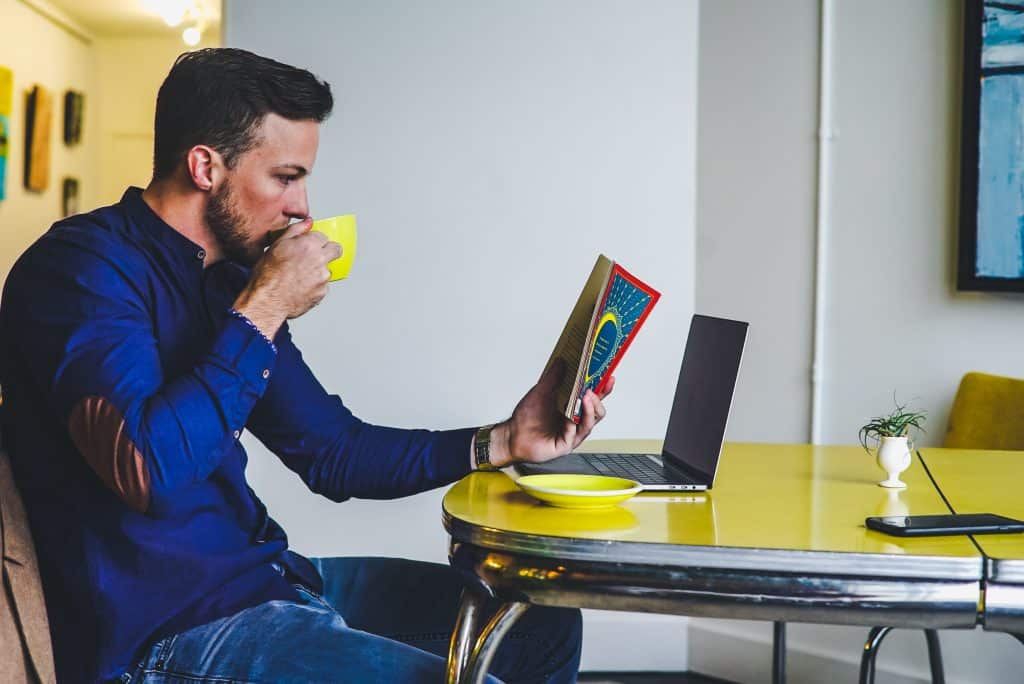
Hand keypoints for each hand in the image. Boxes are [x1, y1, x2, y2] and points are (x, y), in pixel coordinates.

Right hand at [232, 219, 342, 337]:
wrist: (268, 301)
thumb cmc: (268, 275)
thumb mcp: (276, 245)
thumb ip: (295, 230)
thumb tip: (308, 223)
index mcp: (309, 245)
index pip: (324, 236)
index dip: (316, 241)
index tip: (311, 245)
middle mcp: (319, 260)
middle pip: (336, 249)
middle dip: (329, 250)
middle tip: (316, 256)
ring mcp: (323, 277)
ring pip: (328, 269)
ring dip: (319, 270)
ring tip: (300, 276)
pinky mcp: (323, 292)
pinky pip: (323, 285)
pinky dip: (315, 285)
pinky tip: (301, 286)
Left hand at [487, 361, 614, 468]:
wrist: (513, 435)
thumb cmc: (526, 417)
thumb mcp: (540, 392)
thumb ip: (552, 378)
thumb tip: (561, 361)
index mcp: (572, 408)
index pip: (593, 397)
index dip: (603, 388)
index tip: (609, 377)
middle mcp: (575, 421)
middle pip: (598, 411)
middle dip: (598, 399)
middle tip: (593, 388)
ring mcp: (572, 434)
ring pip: (590, 422)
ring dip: (590, 409)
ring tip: (586, 397)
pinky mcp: (566, 444)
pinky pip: (575, 434)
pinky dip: (574, 423)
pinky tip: (571, 416)